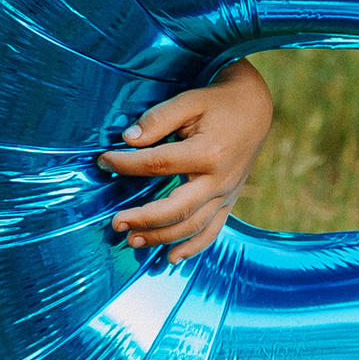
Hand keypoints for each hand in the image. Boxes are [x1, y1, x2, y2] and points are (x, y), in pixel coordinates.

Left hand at [97, 61, 274, 263]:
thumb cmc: (217, 103)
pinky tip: (171, 258)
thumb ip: (159, 119)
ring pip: (192, 226)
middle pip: (177, 207)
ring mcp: (226, 195)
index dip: (127, 164)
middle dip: (143, 218)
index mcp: (209, 152)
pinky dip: (193, 248)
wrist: (254, 110)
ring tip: (131, 240)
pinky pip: (212, 232)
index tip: (104, 161)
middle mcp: (219, 180)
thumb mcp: (189, 101)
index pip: (159, 163)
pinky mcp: (229, 202)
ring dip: (160, 237)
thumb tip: (128, 139)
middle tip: (115, 222)